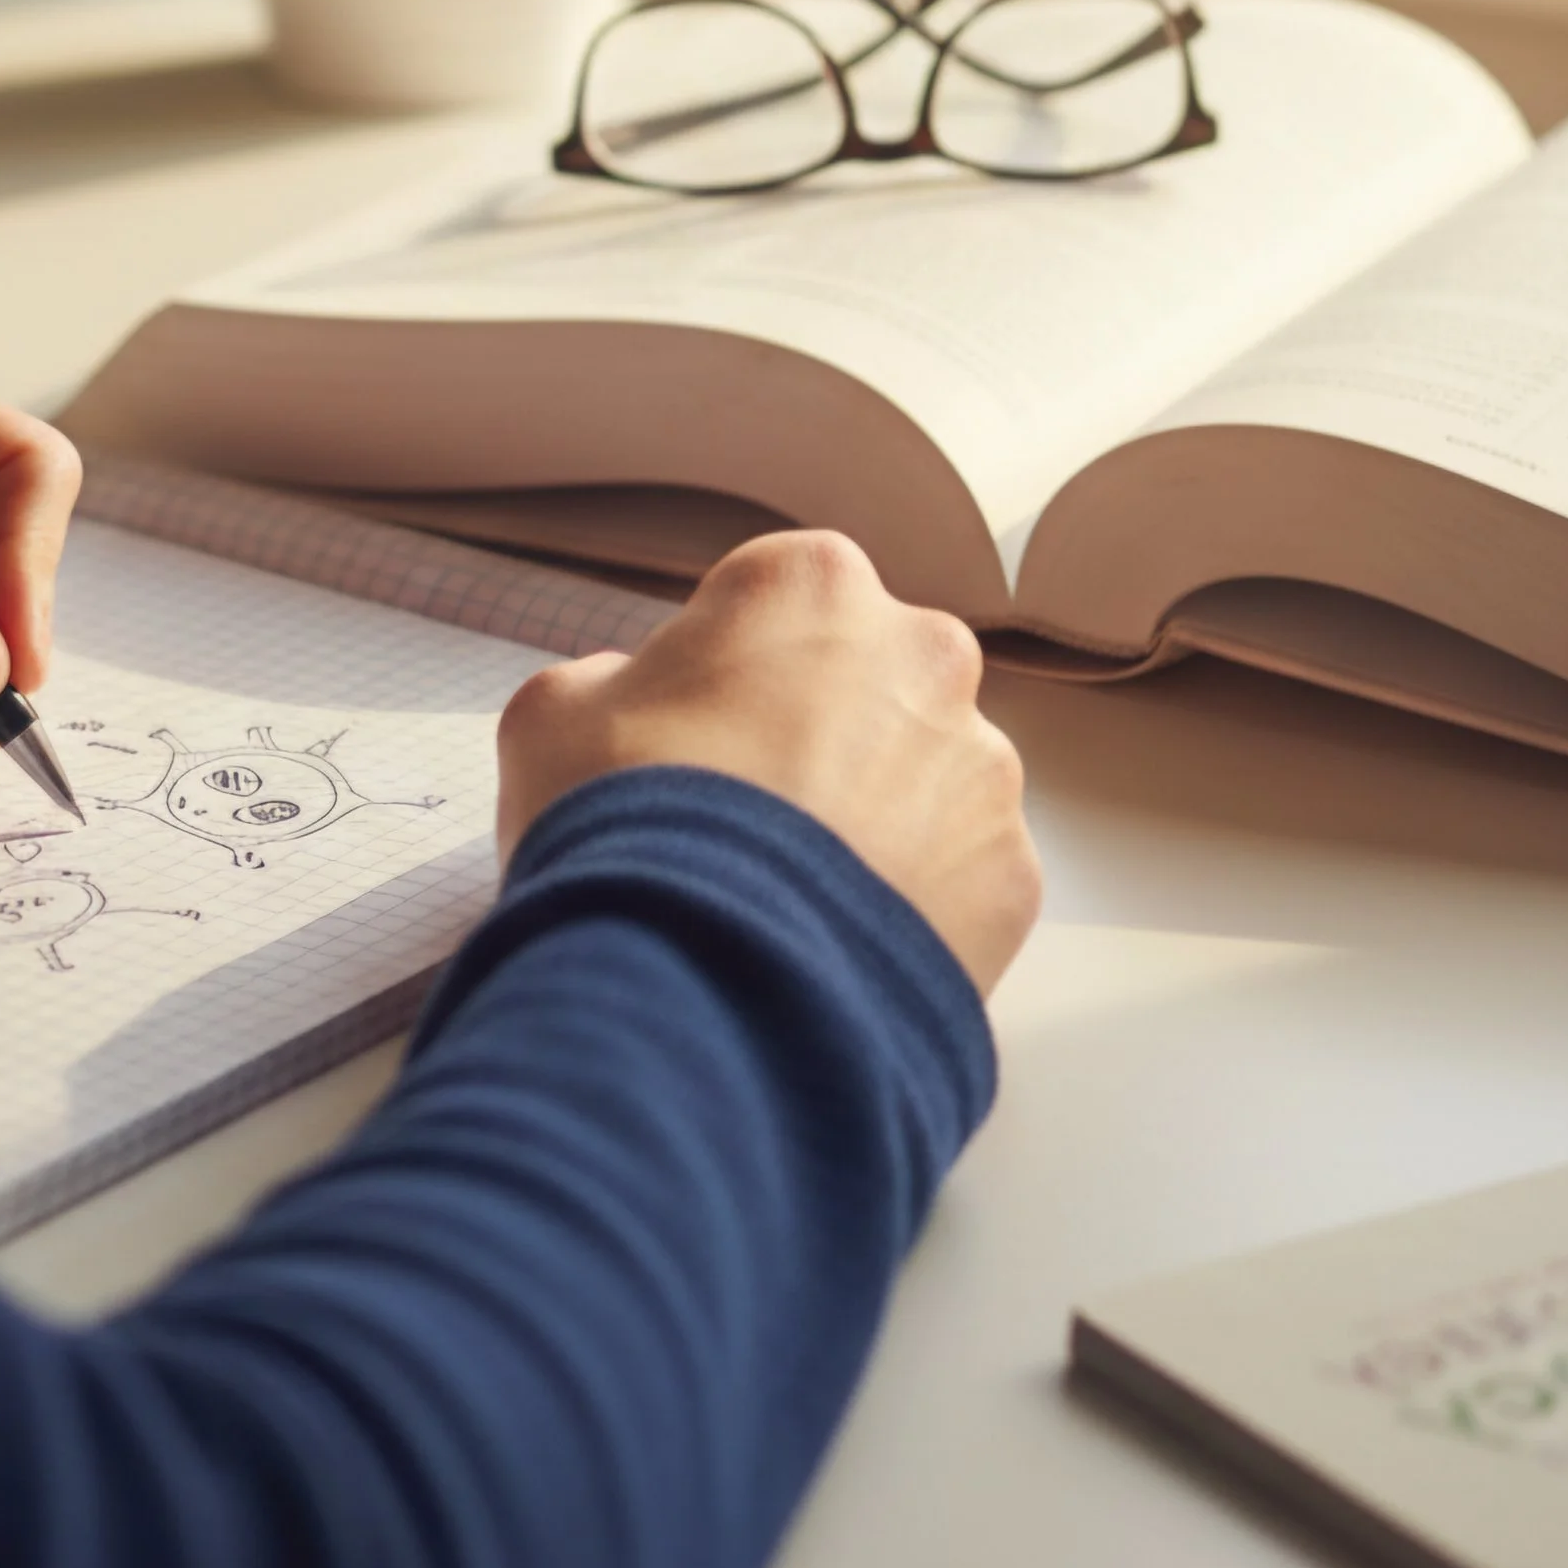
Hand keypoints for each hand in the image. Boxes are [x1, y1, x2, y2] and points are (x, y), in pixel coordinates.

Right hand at [495, 532, 1040, 994]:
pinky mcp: (1013, 875)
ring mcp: (982, 768)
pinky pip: (958, 880)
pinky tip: (834, 946)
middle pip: (870, 683)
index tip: (688, 737)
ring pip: (924, 782)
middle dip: (819, 736)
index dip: (724, 672)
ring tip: (787, 901)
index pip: (775, 603)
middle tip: (743, 820)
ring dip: (872, 822)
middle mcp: (925, 653)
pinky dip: (907, 906)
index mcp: (812, 584)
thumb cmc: (620, 821)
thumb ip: (611, 685)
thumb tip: (638, 706)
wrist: (701, 983)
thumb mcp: (553, 717)